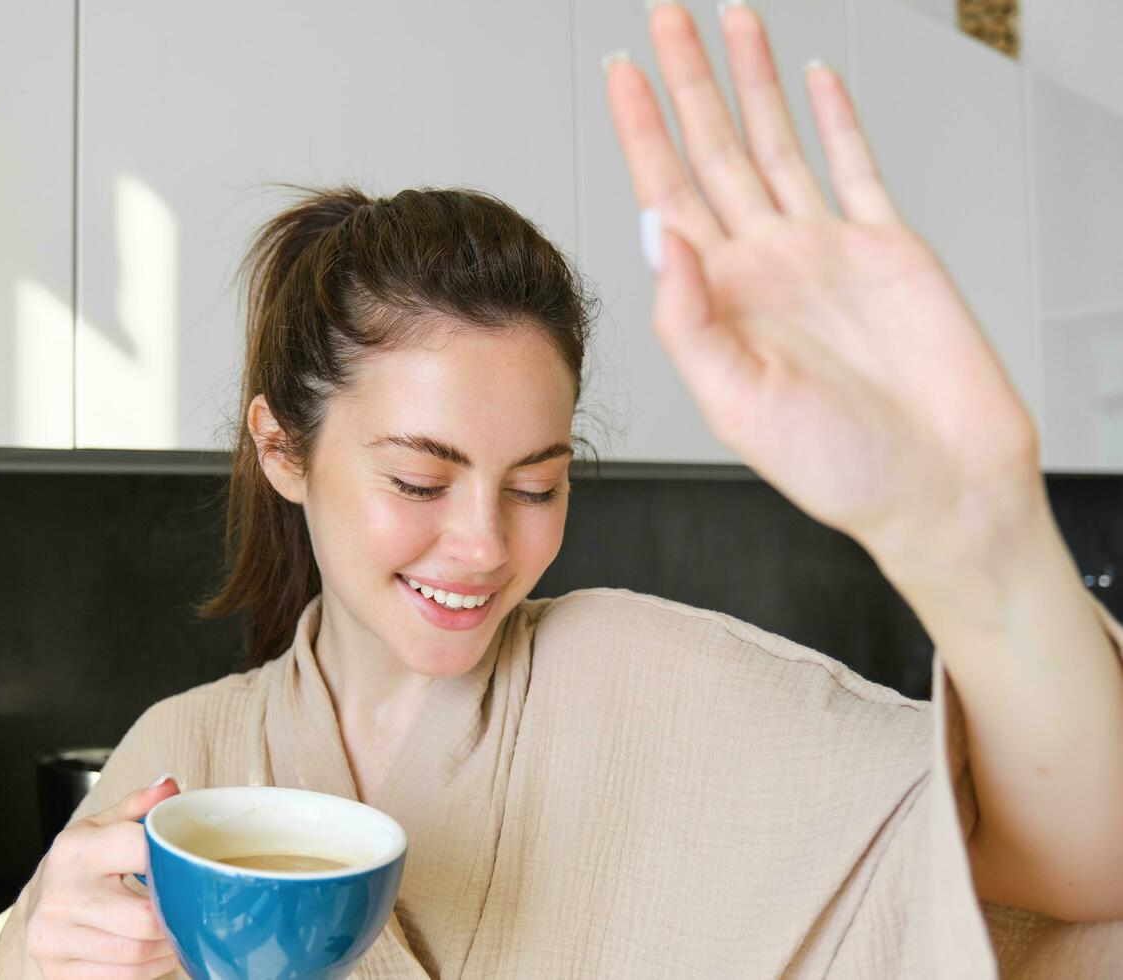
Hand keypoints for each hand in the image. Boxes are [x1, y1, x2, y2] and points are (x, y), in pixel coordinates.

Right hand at [24, 779, 180, 978]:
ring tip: (179, 931)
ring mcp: (53, 938)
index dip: (174, 859)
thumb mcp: (102, 826)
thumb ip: (138, 806)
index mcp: (74, 850)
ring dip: (169, 946)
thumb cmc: (81, 862)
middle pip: (144, 917)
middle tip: (195, 909)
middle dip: (177, 915)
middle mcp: (59, 895)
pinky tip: (157, 952)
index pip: (140, 850)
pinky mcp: (58, 972)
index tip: (191, 865)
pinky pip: (122, 977)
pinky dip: (150, 969)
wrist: (37, 905)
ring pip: (137, 953)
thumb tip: (171, 787)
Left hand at [605, 4, 1039, 566]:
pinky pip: (855, 164)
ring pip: (777, 142)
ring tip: (729, 20)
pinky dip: (836, 118)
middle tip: (662, 19)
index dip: (641, 131)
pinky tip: (812, 78)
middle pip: (713, 150)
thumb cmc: (839, 468)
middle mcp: (764, 263)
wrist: (939, 486)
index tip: (619, 74)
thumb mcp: (738, 402)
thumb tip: (655, 232)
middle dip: (685, 81)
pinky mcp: (887, 246)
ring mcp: (823, 249)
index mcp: (719, 298)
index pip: (666, 194)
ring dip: (751, 81)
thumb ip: (689, 319)